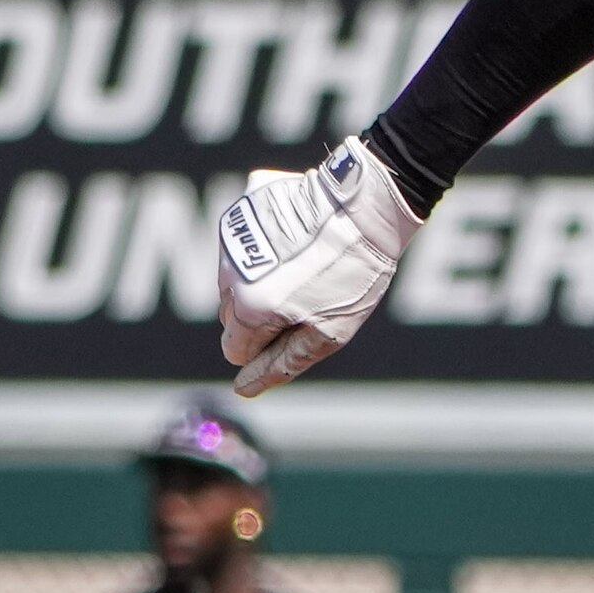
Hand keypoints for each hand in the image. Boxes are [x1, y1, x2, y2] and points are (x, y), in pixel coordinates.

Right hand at [216, 133, 423, 394]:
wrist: (364, 204)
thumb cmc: (353, 273)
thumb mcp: (329, 332)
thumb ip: (282, 364)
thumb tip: (243, 388)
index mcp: (250, 309)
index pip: (234, 350)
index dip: (266, 345)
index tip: (297, 327)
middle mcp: (229, 276)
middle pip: (231, 317)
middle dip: (261, 315)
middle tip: (306, 295)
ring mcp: (230, 242)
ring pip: (233, 283)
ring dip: (259, 283)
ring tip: (303, 265)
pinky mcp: (238, 214)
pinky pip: (239, 250)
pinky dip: (260, 252)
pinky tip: (294, 242)